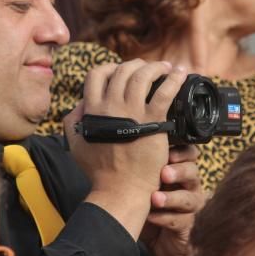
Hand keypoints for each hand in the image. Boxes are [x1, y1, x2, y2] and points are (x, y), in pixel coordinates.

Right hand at [64, 60, 187, 237]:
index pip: (96, 74)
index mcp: (92, 110)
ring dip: (157, 67)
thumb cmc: (99, 170)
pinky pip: (165, 92)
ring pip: (144, 76)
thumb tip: (80, 104)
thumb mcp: (75, 143)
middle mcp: (110, 106)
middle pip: (123, 71)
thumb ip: (73, 120)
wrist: (119, 190)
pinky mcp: (153, 121)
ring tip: (168, 68)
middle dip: (137, 65)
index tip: (121, 72)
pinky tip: (181, 75)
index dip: (109, 68)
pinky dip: (174, 79)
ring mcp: (132, 113)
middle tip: (149, 68)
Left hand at [141, 143, 206, 255]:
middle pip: (193, 172)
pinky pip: (180, 221)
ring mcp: (190, 207)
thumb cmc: (147, 206)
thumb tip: (115, 148)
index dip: (182, 151)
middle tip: (163, 174)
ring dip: (171, 197)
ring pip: (189, 198)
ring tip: (154, 198)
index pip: (190, 154)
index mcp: (179, 172)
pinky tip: (150, 217)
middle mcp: (189, 186)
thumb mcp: (142, 186)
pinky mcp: (187, 226)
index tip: (166, 151)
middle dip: (179, 171)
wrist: (157, 243)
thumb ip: (137, 169)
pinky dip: (164, 218)